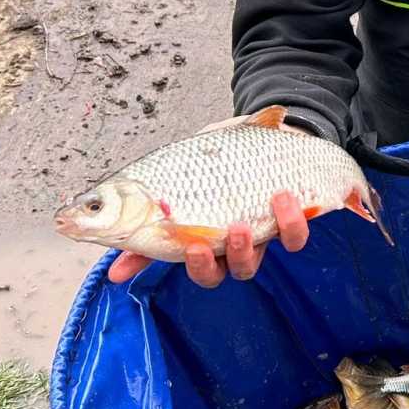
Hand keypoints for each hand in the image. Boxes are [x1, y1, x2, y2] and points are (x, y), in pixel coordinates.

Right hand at [105, 113, 312, 288]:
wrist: (260, 135)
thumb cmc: (211, 162)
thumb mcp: (177, 183)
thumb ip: (147, 226)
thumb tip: (113, 273)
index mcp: (207, 241)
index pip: (201, 269)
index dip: (195, 266)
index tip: (191, 247)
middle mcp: (235, 246)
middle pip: (230, 271)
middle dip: (225, 257)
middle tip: (222, 234)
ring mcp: (263, 234)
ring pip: (260, 258)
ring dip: (254, 243)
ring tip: (250, 216)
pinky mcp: (291, 220)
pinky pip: (295, 235)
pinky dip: (293, 220)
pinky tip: (285, 196)